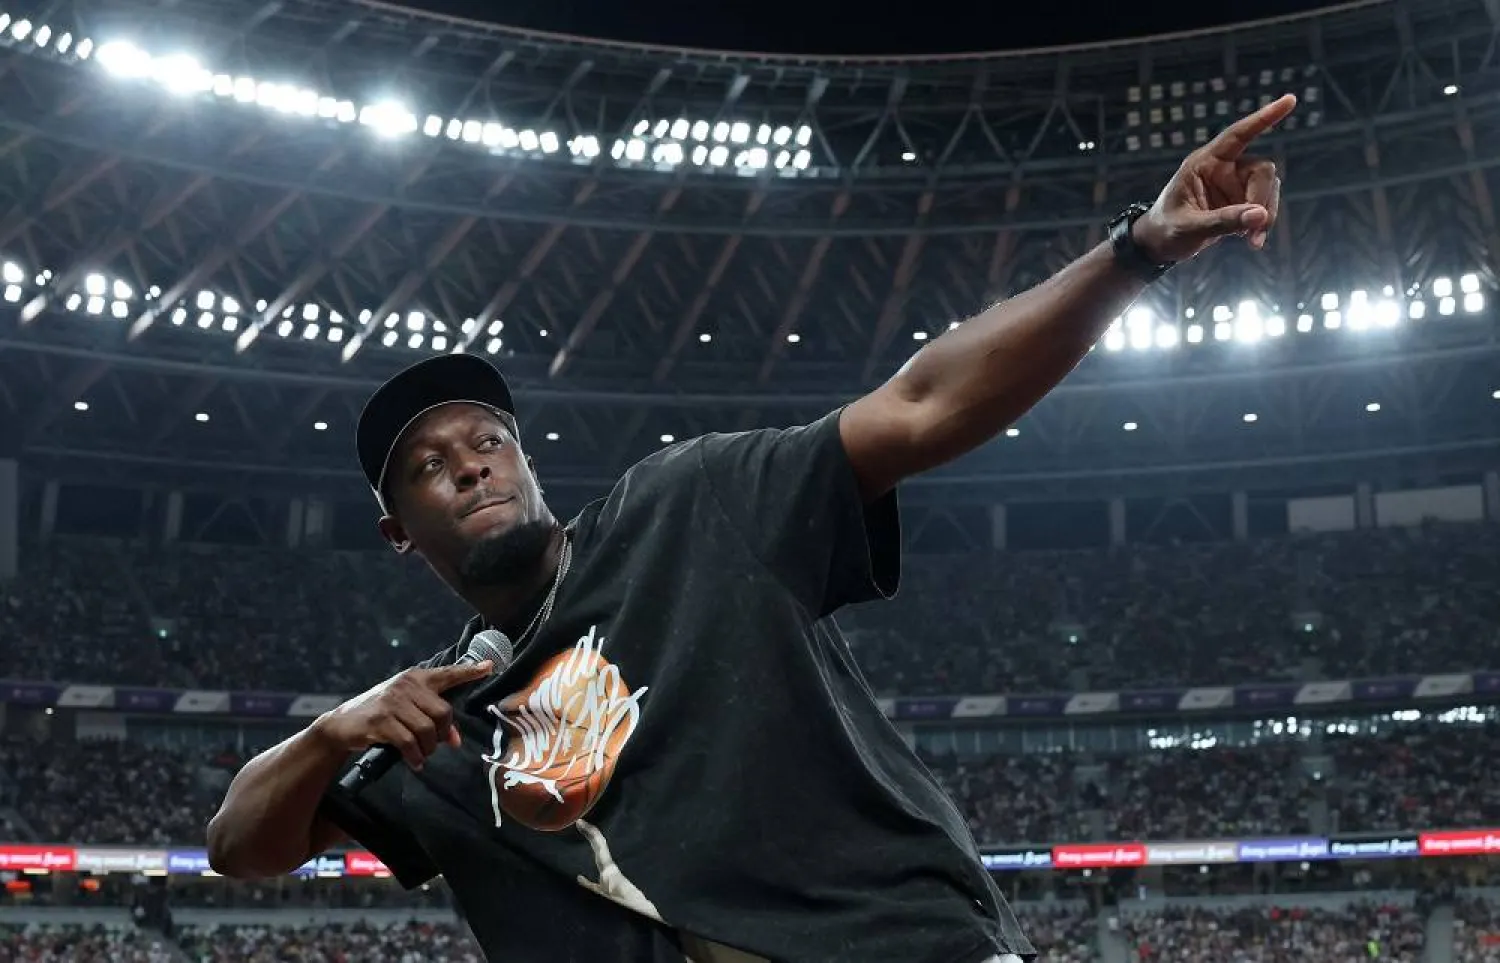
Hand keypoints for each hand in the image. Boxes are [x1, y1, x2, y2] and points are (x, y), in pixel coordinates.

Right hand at [315, 660, 491, 770]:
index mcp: (414, 679)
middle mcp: (405, 685)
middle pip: (443, 712)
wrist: (341, 724)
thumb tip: (454, 740)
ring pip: (427, 729)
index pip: (446, 674)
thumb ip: (430, 716)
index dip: (469, 672)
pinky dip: (415, 756)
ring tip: (422, 754)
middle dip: (443, 733)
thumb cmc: (379, 715)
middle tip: (434, 745)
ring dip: (428, 748)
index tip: (488, 667)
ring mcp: (392, 702)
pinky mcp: (381, 721)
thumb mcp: (405, 708)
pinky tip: (414, 762)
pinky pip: (409, 743)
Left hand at [1133, 93, 1295, 263]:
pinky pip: (1264, 206)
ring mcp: (1234, 184)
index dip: (1263, 118)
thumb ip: (1223, 221)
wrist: (1159, 245)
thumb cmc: (1166, 230)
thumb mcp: (1189, 227)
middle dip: (1262, 199)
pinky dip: (1262, 223)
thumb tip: (1261, 215)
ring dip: (1266, 215)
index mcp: (1204, 162)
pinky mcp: (1240, 200)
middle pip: (1262, 170)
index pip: (1237, 135)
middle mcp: (1223, 168)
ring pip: (1268, 188)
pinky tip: (1252, 241)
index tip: (1290, 100)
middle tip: (1255, 229)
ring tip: (1252, 241)